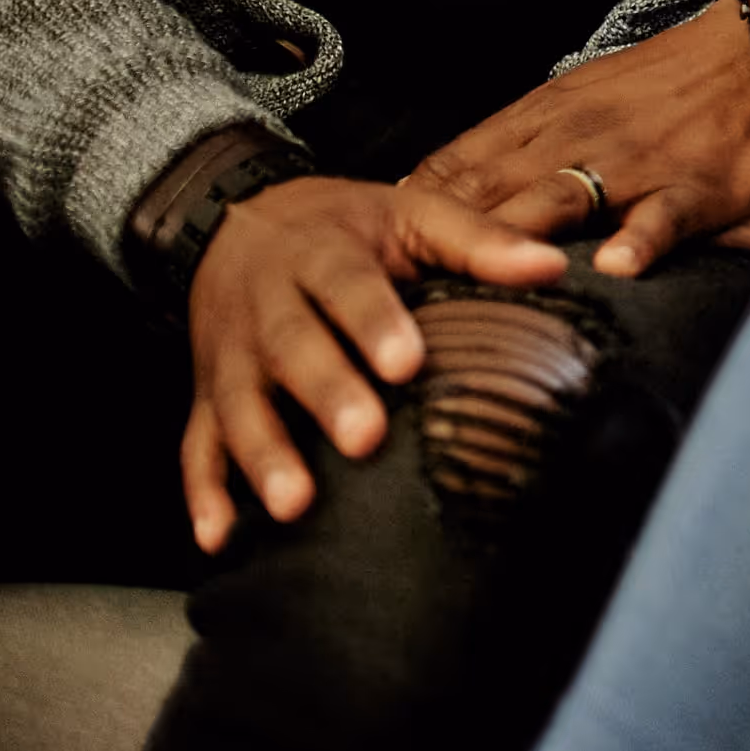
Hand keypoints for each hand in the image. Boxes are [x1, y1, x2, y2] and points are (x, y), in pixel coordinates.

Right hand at [180, 175, 565, 552]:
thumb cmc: (346, 226)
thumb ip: (476, 240)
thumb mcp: (409, 212)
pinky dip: (201, 494)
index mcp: (321, 255)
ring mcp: (230, 357)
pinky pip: (195, 447)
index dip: (374, 323)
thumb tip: (554, 265)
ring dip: (263, 457)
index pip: (347, 286)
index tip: (407, 362)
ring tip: (295, 504)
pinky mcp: (206, 396)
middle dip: (326, 395)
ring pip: (239, 406)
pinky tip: (219, 538)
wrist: (235, 220)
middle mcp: (267, 307)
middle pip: (291, 349)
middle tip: (364, 439)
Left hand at [408, 2, 749, 274]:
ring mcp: (634, 164)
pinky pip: (661, 216)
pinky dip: (639, 239)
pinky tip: (618, 268)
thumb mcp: (579, 97)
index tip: (365, 263)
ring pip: (558, 203)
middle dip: (435, 249)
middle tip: (393, 304)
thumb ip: (517, 145)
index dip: (404, 219)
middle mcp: (574, 140)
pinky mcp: (695, 185)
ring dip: (514, 244)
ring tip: (481, 289)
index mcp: (541, 118)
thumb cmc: (667, 81)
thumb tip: (442, 196)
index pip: (452, 169)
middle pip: (487, 197)